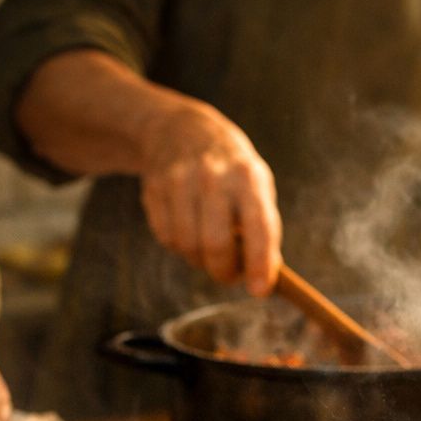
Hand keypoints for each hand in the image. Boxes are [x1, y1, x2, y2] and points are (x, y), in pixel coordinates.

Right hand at [138, 101, 282, 295]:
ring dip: (199, 261)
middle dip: (224, 272)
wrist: (181, 129)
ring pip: (187, 246)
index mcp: (247, 177)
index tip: (259, 291)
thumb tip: (266, 276)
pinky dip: (179, 246)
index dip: (259, 263)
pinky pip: (166, 238)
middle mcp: (213, 176)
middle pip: (215, 244)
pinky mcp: (154, 188)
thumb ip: (263, 228)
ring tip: (208, 249)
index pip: (258, 227)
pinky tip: (188, 229)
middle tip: (230, 275)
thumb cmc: (230, 169)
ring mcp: (180, 180)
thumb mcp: (256, 185)